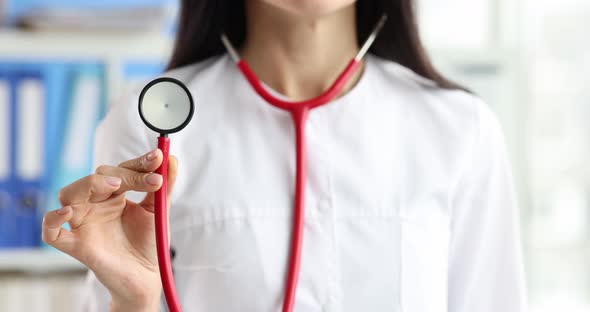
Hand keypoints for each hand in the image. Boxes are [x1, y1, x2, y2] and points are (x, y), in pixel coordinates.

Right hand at [41, 149, 177, 310]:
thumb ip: (166, 186)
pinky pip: (51, 232)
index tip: (158, 158)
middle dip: (123, 174)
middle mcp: (95, 204)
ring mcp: (84, 223)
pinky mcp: (76, 245)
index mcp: (114, 194)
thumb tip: (172, 159)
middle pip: (96, 177)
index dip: (138, 162)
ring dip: (88, 184)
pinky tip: (68, 213)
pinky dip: (52, 220)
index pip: (121, 169)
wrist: (145, 275)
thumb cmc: (147, 241)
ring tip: (115, 185)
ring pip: (68, 195)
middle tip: (150, 180)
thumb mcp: (159, 211)